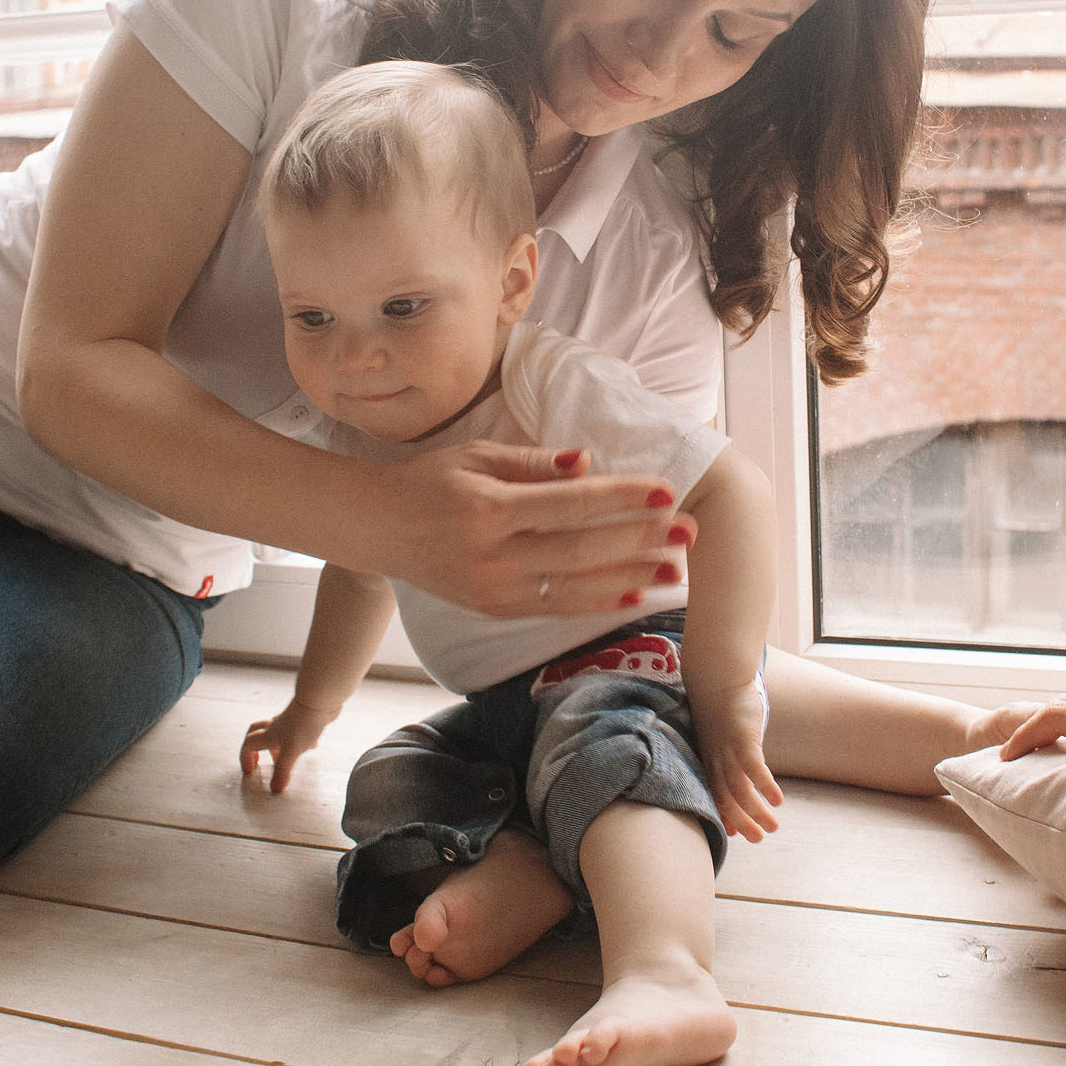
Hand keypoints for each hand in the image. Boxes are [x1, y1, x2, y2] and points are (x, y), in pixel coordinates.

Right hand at [240, 700, 335, 792]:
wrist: (320, 700)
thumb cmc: (303, 724)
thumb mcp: (291, 752)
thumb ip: (282, 771)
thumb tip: (274, 789)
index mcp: (268, 735)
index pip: (248, 745)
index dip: (246, 759)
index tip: (250, 771)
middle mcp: (276, 726)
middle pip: (256, 733)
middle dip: (254, 748)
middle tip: (259, 761)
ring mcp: (290, 721)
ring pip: (277, 733)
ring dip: (277, 746)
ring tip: (286, 759)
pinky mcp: (304, 718)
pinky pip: (297, 731)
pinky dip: (299, 741)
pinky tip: (311, 746)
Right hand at [374, 441, 697, 618]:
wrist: (377, 528)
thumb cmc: (430, 481)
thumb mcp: (475, 455)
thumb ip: (533, 462)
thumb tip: (589, 463)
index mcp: (488, 508)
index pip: (570, 503)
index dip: (621, 497)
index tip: (666, 490)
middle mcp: (492, 554)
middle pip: (581, 549)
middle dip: (641, 540)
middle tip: (688, 530)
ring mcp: (493, 589)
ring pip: (576, 586)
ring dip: (632, 577)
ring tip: (677, 569)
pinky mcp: (494, 610)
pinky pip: (556, 608)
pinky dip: (599, 603)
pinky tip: (635, 595)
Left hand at [689, 678, 781, 841]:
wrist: (717, 678)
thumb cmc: (721, 706)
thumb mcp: (722, 734)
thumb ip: (730, 752)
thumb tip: (745, 767)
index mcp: (709, 759)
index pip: (714, 794)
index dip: (724, 814)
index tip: (734, 832)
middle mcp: (715, 760)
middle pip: (725, 799)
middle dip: (741, 822)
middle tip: (758, 839)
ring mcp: (728, 751)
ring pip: (740, 790)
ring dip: (756, 812)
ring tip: (774, 827)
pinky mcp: (743, 740)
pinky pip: (753, 769)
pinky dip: (765, 787)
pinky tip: (778, 800)